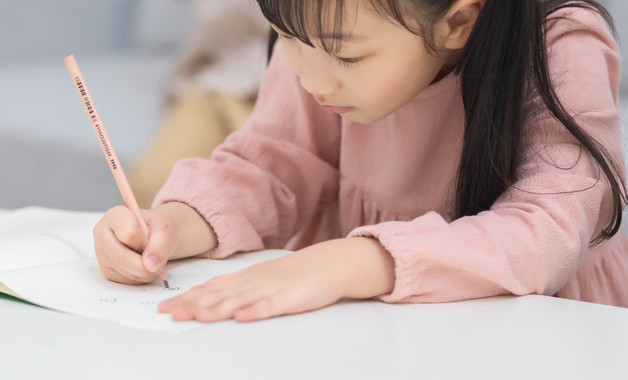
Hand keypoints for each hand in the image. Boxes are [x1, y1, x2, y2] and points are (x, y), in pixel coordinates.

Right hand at [93, 202, 215, 284]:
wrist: (154, 235)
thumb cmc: (156, 229)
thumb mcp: (165, 230)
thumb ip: (160, 245)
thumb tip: (150, 266)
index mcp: (114, 216)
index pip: (128, 233)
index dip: (144, 241)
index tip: (150, 239)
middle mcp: (102, 235)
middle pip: (121, 258)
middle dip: (145, 265)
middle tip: (159, 263)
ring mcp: (102, 254)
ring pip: (125, 273)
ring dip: (146, 273)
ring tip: (152, 260)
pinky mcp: (107, 271)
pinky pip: (126, 281)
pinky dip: (141, 278)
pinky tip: (144, 266)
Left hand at [158, 238, 395, 321]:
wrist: (325, 264)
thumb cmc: (291, 275)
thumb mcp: (258, 279)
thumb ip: (234, 289)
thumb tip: (204, 299)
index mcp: (244, 279)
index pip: (209, 289)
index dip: (186, 298)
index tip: (163, 307)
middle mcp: (252, 283)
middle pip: (218, 295)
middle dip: (192, 305)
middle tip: (169, 314)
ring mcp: (270, 289)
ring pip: (239, 300)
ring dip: (217, 308)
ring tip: (197, 316)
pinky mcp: (289, 298)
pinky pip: (270, 306)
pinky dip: (255, 311)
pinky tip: (242, 318)